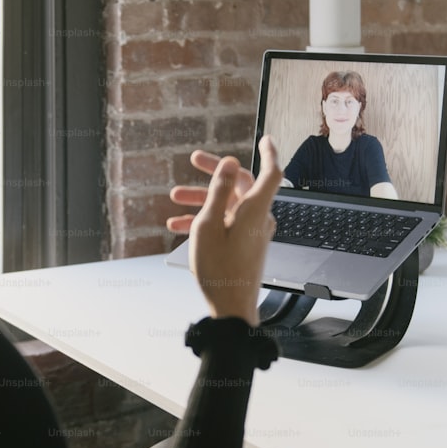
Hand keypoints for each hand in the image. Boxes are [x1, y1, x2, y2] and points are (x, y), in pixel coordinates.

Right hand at [166, 135, 281, 326]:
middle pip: (240, 184)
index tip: (266, 138)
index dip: (270, 152)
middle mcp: (258, 218)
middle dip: (215, 172)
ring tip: (175, 197)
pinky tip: (180, 225)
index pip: (271, 172)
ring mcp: (253, 233)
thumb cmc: (219, 270)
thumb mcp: (209, 225)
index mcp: (254, 210)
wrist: (231, 309)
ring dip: (203, 198)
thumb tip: (229, 162)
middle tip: (193, 160)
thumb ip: (219, 191)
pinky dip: (207, 220)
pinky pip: (227, 224)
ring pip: (228, 205)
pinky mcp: (246, 246)